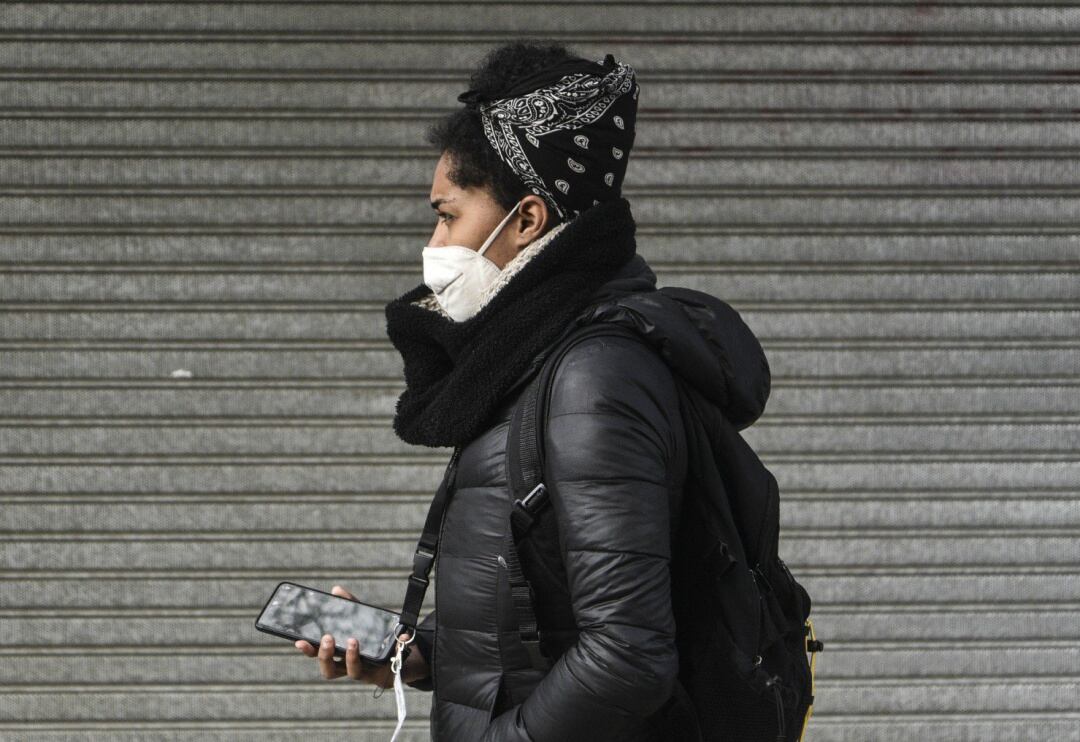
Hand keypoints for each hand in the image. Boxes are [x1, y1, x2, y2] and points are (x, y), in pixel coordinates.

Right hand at [293, 584, 429, 687]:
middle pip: (329, 670)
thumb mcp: (360, 619)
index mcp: (337, 655)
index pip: (317, 655)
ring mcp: (365, 671)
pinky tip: (401, 635)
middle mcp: (347, 667)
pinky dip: (396, 645)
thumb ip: (349, 606)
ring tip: (353, 640)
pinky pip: (387, 662)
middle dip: (325, 655)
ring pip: (352, 671)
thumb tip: (336, 590)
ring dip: (352, 656)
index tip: (299, 641)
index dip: (308, 650)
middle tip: (327, 638)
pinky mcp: (383, 672)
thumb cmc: (371, 640)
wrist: (397, 659)